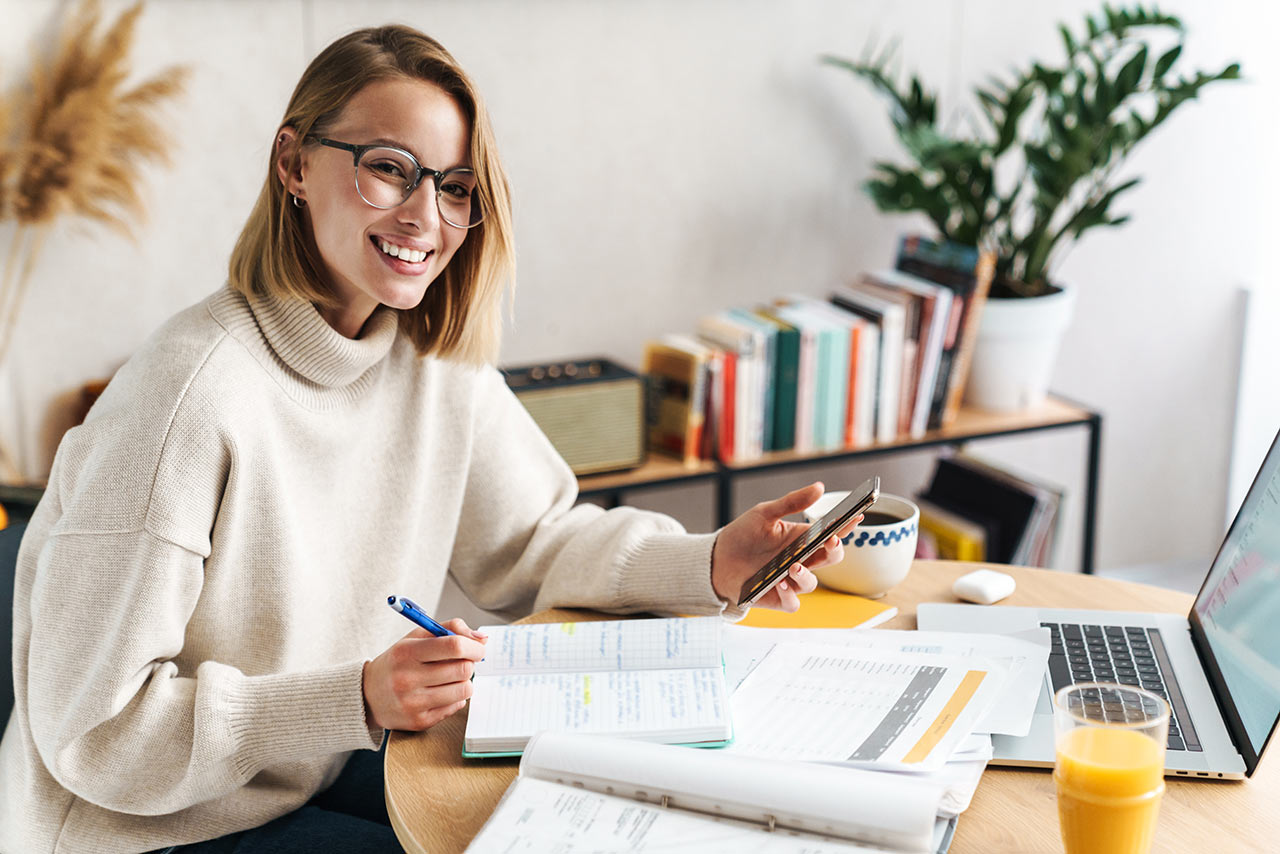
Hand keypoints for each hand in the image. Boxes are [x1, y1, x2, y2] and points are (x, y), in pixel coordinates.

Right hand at [362, 618, 487, 730]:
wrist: (368, 695)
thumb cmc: (398, 662)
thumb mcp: (416, 637)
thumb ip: (450, 629)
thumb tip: (482, 638)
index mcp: (407, 653)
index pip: (454, 646)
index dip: (474, 647)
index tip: (478, 649)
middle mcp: (407, 679)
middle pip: (463, 669)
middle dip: (470, 663)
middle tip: (462, 662)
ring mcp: (413, 703)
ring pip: (464, 690)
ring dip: (464, 681)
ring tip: (451, 677)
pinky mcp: (420, 722)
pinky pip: (456, 707)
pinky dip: (456, 698)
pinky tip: (441, 692)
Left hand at [710, 482, 860, 611]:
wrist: (715, 560)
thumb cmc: (742, 536)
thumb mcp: (764, 514)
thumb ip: (792, 502)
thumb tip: (819, 486)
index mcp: (801, 539)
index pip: (831, 532)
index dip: (846, 526)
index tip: (856, 516)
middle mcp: (800, 560)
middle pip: (830, 559)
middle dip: (835, 550)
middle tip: (831, 541)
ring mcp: (789, 581)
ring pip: (811, 583)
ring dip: (806, 575)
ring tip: (793, 566)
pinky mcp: (776, 598)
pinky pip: (792, 603)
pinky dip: (789, 595)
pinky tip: (779, 583)